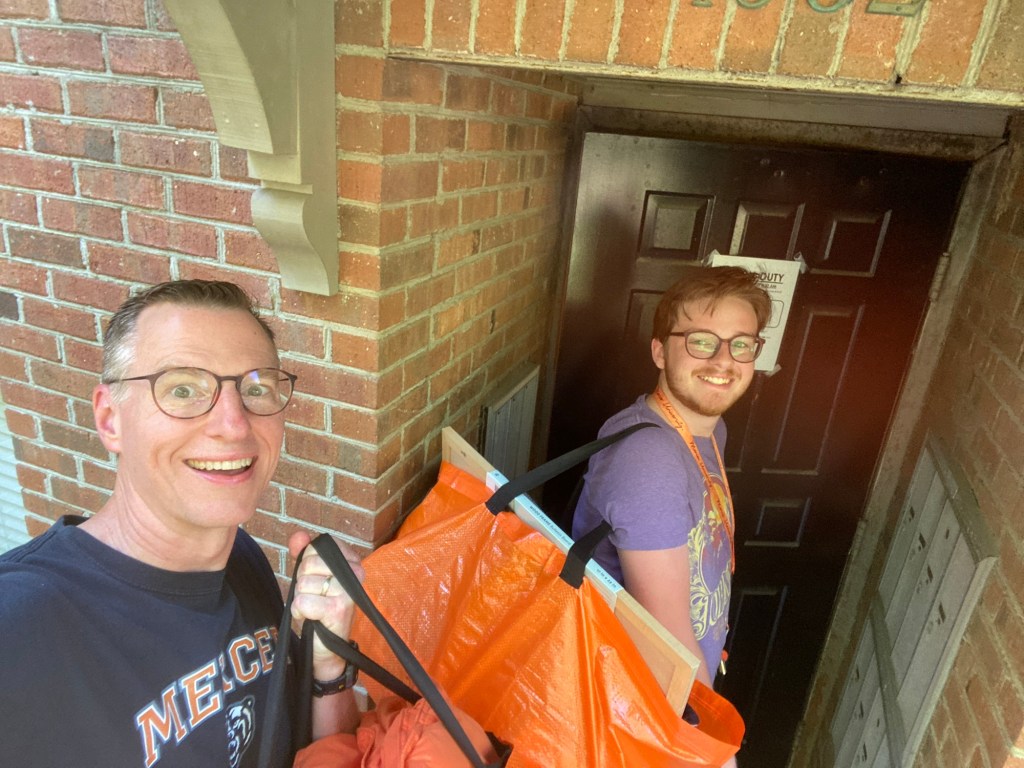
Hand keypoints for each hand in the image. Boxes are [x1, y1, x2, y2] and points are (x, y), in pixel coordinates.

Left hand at [287, 531, 364, 680]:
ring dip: (301, 599)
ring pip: (303, 583)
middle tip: (316, 597)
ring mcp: (348, 590)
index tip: (318, 580)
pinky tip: (312, 618)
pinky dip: (300, 612)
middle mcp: (355, 571)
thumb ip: (304, 553)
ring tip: (315, 608)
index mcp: (350, 560)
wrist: (328, 648)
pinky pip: (302, 601)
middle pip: (307, 564)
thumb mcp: (311, 577)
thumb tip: (299, 536)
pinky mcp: (339, 608)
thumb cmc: (320, 608)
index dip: (307, 565)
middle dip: (302, 583)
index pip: (314, 548)